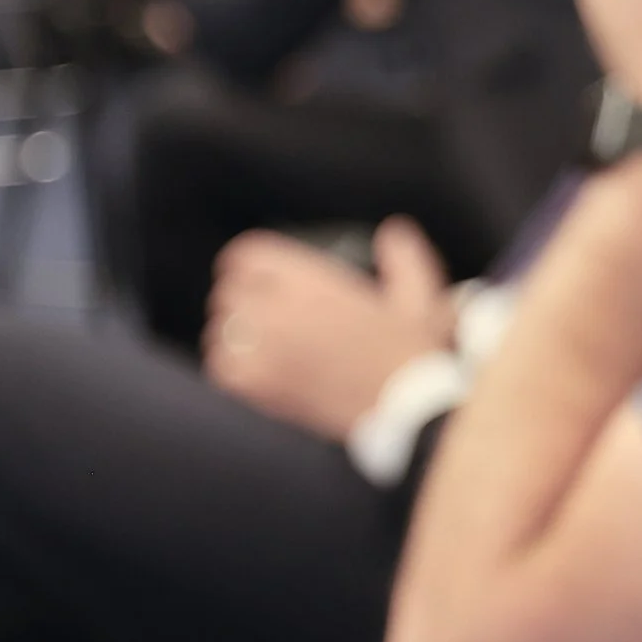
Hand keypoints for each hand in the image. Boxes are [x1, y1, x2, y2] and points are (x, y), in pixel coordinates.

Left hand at [204, 218, 455, 440]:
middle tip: (253, 306)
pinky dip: (229, 366)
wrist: (407, 409)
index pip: (248, 257)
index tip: (248, 271)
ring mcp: (269, 353)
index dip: (244, 262)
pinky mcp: (264, 389)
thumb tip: (392, 232)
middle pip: (229, 292)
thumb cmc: (412, 353)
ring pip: (221, 330)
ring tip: (249, 338)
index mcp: (313, 283)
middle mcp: (282, 312)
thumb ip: (403, 256)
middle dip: (239, 296)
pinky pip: (222, 369)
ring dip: (232, 331)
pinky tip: (248, 367)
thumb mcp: (419, 296)